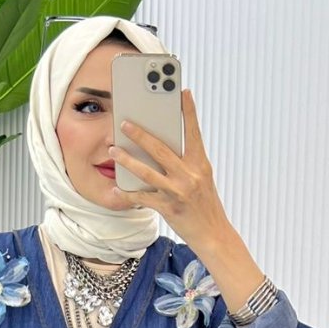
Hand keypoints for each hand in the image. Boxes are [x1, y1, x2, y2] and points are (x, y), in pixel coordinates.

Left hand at [109, 89, 230, 248]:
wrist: (214, 235)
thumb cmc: (206, 205)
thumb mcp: (202, 179)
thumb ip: (187, 162)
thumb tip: (165, 147)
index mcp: (201, 164)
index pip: (194, 133)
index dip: (189, 112)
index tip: (183, 92)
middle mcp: (190, 175)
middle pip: (161, 149)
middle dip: (141, 134)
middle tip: (125, 123)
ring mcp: (178, 192)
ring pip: (147, 172)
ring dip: (127, 160)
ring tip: (114, 151)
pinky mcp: (168, 208)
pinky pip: (143, 198)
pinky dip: (128, 194)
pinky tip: (117, 188)